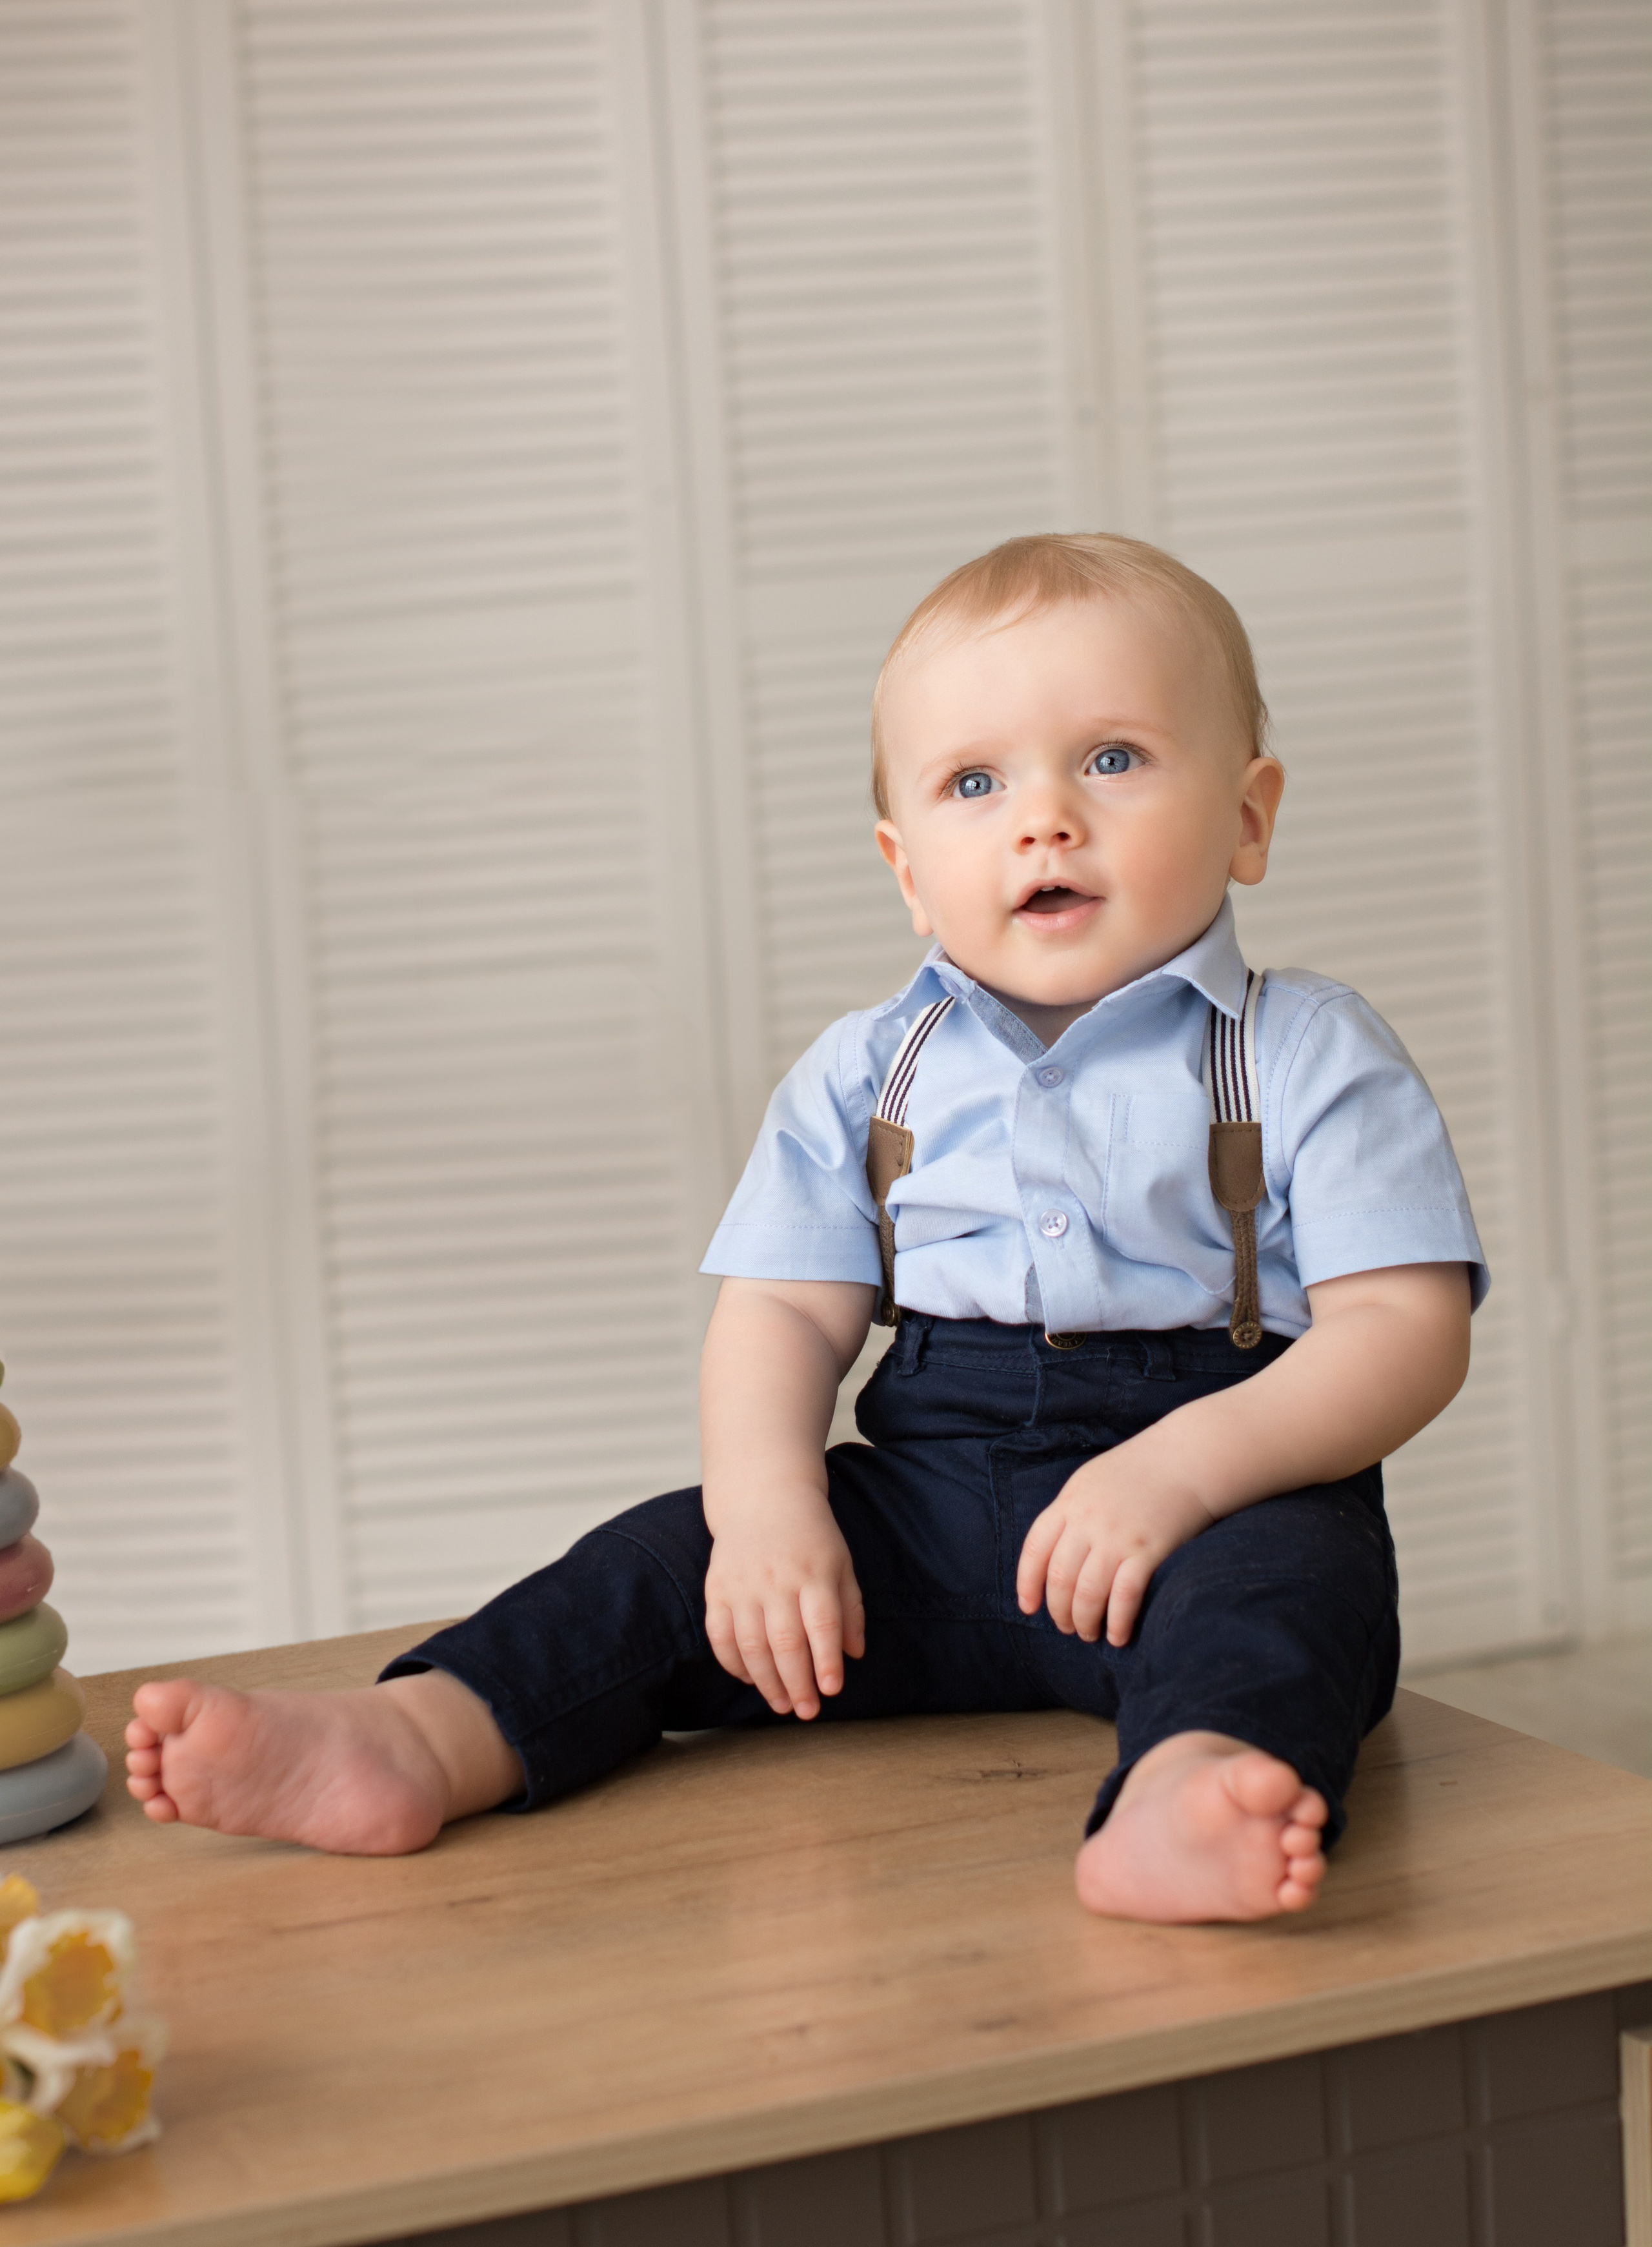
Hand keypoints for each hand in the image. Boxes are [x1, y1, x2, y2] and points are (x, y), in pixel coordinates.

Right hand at [704, 1492, 865, 1719]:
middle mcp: (776, 1580)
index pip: (823, 1623)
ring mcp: (743, 1585)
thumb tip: (854, 1654)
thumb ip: (850, 1608)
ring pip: (751, 1645)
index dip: (827, 1660)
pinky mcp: (716, 1589)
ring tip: (781, 1705)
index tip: (832, 1689)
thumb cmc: (810, 1537)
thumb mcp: (841, 1564)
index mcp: (814, 1572)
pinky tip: (749, 1680)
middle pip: (786, 1641)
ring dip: (766, 1682)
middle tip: (807, 1711)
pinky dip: (733, 1663)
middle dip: (797, 1683)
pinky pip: (720, 1635)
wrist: (763, 1498)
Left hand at [1016, 1451, 1215, 1647]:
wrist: (1186, 1459)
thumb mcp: (1090, 1482)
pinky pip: (1125, 1596)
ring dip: (1084, 1621)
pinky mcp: (1148, 1550)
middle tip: (1066, 1627)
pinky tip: (1117, 1636)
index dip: (1027, 1584)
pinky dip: (1118, 1622)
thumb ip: (1070, 1514)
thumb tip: (1053, 1555)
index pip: (1035, 1549)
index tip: (1028, 1607)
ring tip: (1088, 1634)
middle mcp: (1088, 1521)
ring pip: (1088, 1593)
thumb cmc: (1137, 1472)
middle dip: (1059, 1611)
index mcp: (1069, 1503)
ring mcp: (1117, 1537)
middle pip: (1060, 1578)